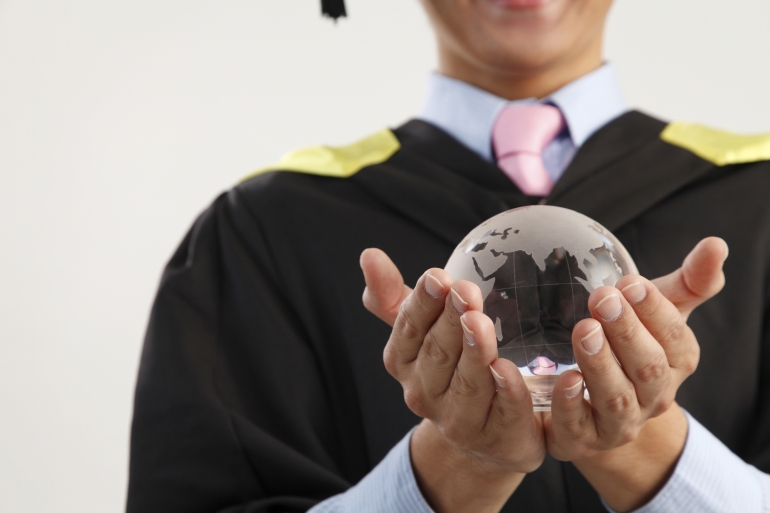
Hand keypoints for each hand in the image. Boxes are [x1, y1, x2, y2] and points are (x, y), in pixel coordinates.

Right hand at [360, 248, 543, 512]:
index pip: (408, 329)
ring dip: (474, 353)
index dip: (422, 303)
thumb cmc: (452, 366)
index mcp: (404, 363)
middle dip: (450, 321)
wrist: (485, 430)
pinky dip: (506, 393)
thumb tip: (368, 254)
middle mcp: (425, 394)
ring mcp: (460, 420)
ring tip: (481, 323)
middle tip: (465, 291)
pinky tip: (508, 371)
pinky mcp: (499, 438)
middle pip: (438, 354)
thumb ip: (395, 295)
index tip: (438, 276)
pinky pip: (503, 414)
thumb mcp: (423, 328)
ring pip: (468, 384)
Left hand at [545, 237, 727, 510]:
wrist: (595, 405)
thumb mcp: (657, 309)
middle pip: (649, 368)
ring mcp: (619, 423)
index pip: (675, 339)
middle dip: (627, 332)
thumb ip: (689, 280)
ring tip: (584, 330)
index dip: (655, 311)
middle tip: (602, 297)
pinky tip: (564, 378)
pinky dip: (571, 404)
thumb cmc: (629, 344)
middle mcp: (654, 398)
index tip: (630, 283)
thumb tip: (716, 243)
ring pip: (617, 398)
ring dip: (601, 364)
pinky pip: (577, 426)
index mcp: (675, 364)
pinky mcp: (580, 438)